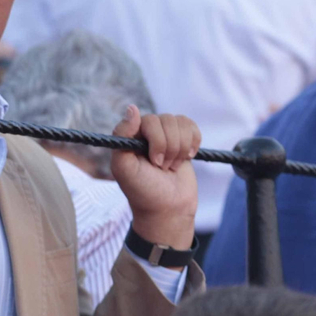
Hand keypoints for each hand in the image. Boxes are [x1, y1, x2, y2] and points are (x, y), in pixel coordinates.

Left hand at [110, 105, 200, 253]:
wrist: (168, 208)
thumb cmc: (143, 191)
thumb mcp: (124, 168)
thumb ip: (122, 137)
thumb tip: (132, 108)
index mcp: (128, 136)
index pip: (144, 120)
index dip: (155, 140)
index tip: (153, 160)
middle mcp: (145, 132)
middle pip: (165, 120)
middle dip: (168, 148)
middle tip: (161, 167)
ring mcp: (165, 134)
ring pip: (180, 122)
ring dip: (180, 149)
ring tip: (171, 165)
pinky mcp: (183, 139)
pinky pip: (192, 127)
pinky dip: (193, 143)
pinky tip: (186, 157)